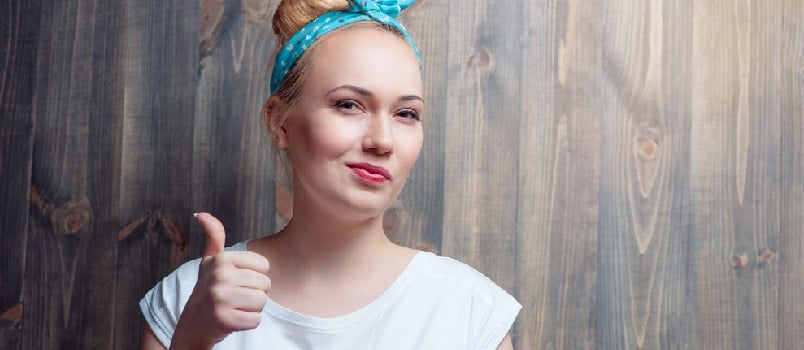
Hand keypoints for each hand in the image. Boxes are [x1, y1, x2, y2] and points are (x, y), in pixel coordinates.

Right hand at [171, 213, 270, 349]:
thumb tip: (201, 214)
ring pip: (262, 301)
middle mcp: (220, 276)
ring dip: (252, 308)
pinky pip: (256, 319)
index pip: (264, 265)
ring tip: (235, 306)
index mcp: (221, 259)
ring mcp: (221, 298)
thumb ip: (214, 236)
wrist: (192, 324)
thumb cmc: (207, 289)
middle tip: (235, 296)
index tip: (237, 281)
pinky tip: (233, 319)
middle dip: (254, 293)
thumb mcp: (210, 261)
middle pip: (265, 284)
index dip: (255, 276)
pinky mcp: (224, 319)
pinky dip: (248, 322)